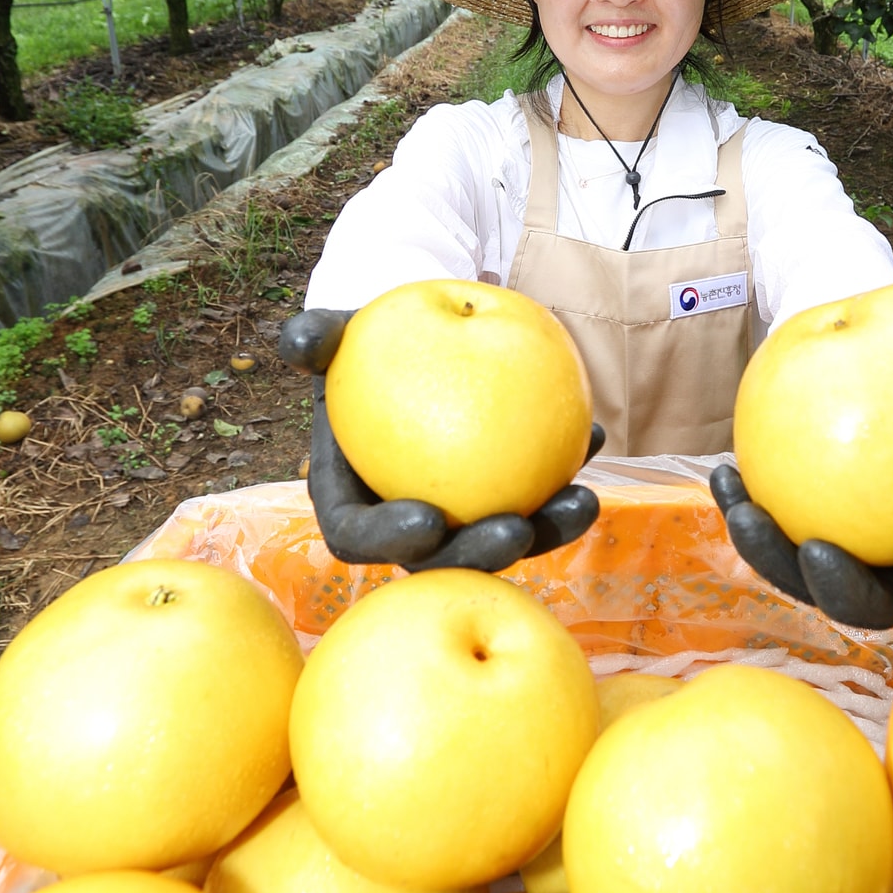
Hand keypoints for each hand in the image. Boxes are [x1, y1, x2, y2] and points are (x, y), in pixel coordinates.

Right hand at [278, 307, 603, 571]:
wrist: (410, 344)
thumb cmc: (362, 344)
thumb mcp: (336, 335)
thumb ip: (314, 338)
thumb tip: (296, 340)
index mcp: (351, 500)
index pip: (360, 535)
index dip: (391, 539)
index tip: (428, 518)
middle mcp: (406, 521)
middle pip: (442, 558)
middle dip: (483, 555)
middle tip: (517, 530)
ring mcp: (461, 514)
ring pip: (504, 538)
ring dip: (549, 530)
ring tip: (583, 501)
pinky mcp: (504, 494)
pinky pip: (540, 494)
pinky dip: (568, 470)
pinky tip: (596, 436)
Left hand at [709, 303, 892, 629]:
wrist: (863, 363)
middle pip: (876, 602)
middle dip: (842, 594)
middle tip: (815, 551)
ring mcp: (842, 552)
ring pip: (807, 579)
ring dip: (772, 557)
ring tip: (747, 513)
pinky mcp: (791, 532)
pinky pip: (767, 533)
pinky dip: (743, 510)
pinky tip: (725, 475)